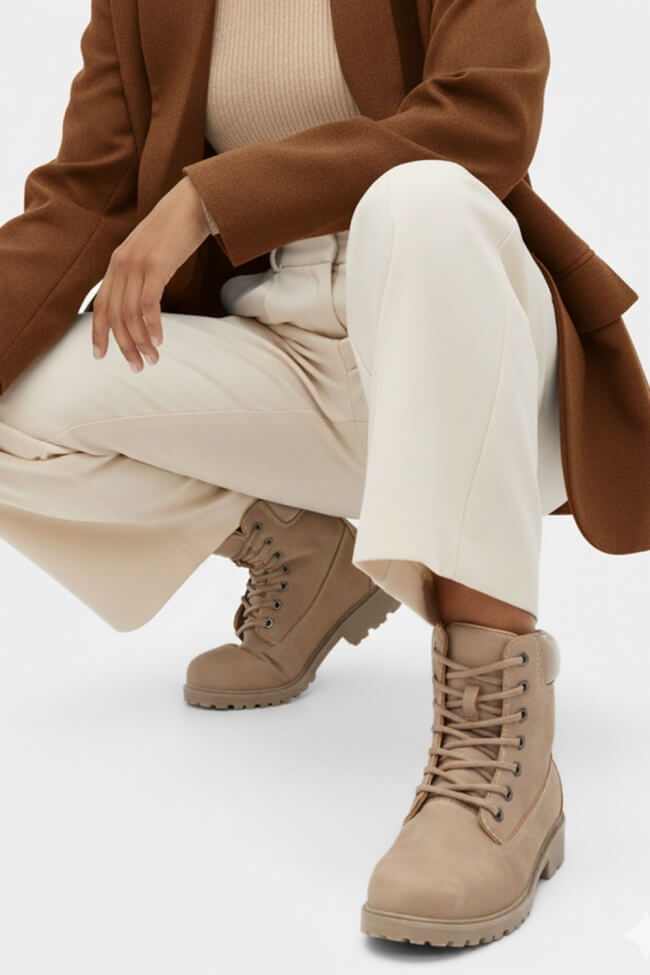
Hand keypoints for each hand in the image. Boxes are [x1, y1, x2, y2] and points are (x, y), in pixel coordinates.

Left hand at [91, 175, 211, 371]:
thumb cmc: (177, 231)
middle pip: (115, 315)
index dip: (99, 332)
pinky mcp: (156, 265)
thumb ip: (141, 274)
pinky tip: (159, 341)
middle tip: (137, 367)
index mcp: (117, 263)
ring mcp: (137, 264)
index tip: (100, 356)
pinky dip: (152, 326)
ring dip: (140, 341)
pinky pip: (149, 304)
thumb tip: (142, 302)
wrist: (193, 203)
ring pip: (130, 313)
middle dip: (124, 345)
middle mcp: (121, 264)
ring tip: (152, 360)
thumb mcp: (151, 253)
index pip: (101, 304)